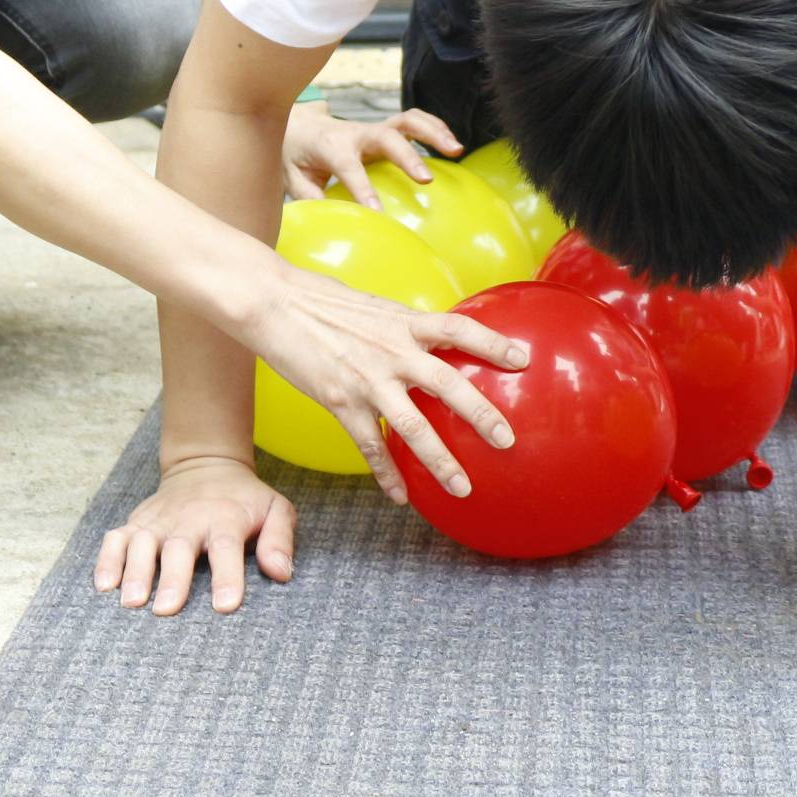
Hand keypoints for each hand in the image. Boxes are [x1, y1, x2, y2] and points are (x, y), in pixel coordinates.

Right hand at [94, 454, 295, 616]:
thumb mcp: (275, 509)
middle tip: (166, 610)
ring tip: (131, 603)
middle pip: (178, 549)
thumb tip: (281, 573)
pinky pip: (115, 540)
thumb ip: (280, 540)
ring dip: (134, 572)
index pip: (226, 548)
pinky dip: (107, 560)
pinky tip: (104, 586)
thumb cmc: (245, 499)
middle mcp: (189, 520)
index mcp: (225, 519)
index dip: (227, 576)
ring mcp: (159, 521)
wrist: (206, 464)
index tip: (225, 606)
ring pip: (142, 544)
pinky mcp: (136, 523)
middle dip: (172, 579)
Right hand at [238, 258, 527, 503]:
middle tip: (508, 439)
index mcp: (404, 322)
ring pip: (413, 426)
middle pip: (448, 384)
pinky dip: (387, 473)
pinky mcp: (340, 401)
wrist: (274, 303)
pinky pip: (370, 444)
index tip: (522, 359)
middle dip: (481, 414)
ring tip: (463, 486)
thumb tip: (426, 338)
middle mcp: (393, 351)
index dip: (493, 343)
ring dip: (440, 460)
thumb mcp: (374, 308)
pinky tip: (400, 495)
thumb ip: (402, 327)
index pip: (460, 329)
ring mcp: (368, 379)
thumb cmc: (322, 301)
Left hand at [282, 101, 464, 204]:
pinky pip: (414, 121)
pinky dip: (435, 128)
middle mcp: (356, 133)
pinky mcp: (386, 129)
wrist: (298, 122)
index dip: (362, 188)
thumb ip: (309, 197)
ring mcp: (373, 128)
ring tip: (456, 149)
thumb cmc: (295, 154)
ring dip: (433, 131)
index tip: (378, 213)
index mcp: (330, 146)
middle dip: (407, 156)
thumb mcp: (291, 177)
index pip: (348, 167)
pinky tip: (452, 146)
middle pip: (386, 136)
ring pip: (407, 120)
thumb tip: (329, 220)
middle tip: (426, 180)